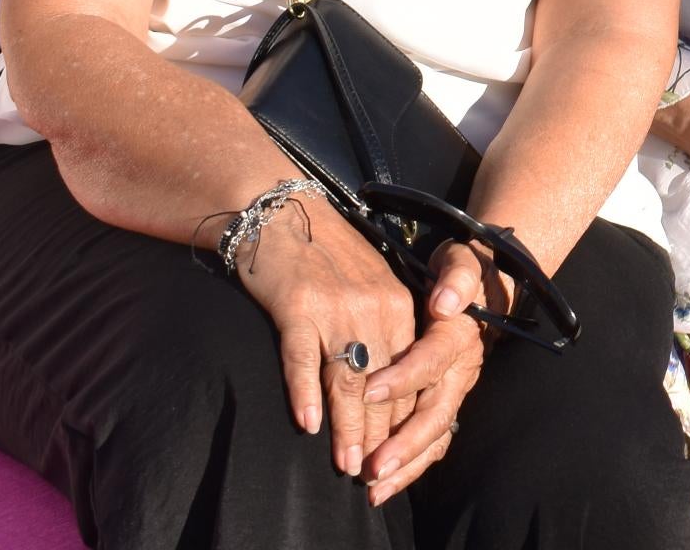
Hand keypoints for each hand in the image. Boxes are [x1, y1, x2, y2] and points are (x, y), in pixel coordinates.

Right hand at [234, 192, 421, 479]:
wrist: (282, 212)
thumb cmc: (324, 255)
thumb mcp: (368, 286)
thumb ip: (381, 328)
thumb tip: (384, 386)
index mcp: (396, 306)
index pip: (408, 375)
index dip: (401, 419)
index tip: (396, 454)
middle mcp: (374, 308)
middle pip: (382, 384)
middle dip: (379, 434)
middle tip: (375, 477)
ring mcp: (336, 309)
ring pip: (348, 378)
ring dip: (348, 427)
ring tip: (348, 466)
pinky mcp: (297, 307)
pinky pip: (303, 357)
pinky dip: (305, 391)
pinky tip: (308, 422)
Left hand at [359, 240, 498, 504]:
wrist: (482, 283)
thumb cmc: (460, 269)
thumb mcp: (460, 260)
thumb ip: (456, 277)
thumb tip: (444, 303)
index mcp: (460, 335)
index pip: (432, 360)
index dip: (404, 377)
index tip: (369, 390)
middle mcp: (462, 369)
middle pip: (437, 412)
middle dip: (405, 442)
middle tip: (372, 467)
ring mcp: (456, 390)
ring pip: (437, 436)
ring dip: (407, 465)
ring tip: (374, 488)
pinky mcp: (445, 402)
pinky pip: (433, 441)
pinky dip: (411, 465)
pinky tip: (386, 484)